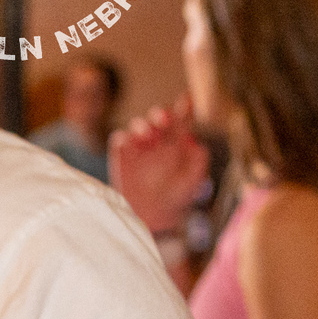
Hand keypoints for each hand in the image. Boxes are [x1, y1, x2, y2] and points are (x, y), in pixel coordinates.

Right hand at [108, 95, 208, 236]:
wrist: (152, 218)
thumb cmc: (175, 200)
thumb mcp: (194, 181)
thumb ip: (198, 160)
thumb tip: (193, 139)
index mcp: (177, 145)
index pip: (182, 121)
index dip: (184, 108)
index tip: (186, 99)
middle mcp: (158, 143)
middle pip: (158, 118)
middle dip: (160, 114)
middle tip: (162, 119)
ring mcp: (139, 149)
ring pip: (138, 125)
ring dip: (142, 125)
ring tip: (146, 135)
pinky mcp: (121, 158)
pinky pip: (119, 139)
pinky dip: (123, 138)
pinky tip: (129, 144)